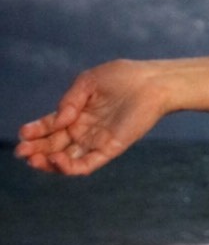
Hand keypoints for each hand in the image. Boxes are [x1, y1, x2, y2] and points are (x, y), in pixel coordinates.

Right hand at [15, 60, 168, 175]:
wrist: (152, 82)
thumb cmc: (123, 77)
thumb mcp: (87, 83)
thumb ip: (68, 102)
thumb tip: (57, 121)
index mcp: (77, 113)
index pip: (51, 127)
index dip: (35, 131)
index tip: (22, 132)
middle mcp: (85, 130)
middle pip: (54, 146)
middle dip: (36, 150)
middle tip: (21, 152)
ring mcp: (96, 141)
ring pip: (67, 160)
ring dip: (48, 163)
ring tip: (34, 158)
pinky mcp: (109, 149)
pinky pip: (86, 165)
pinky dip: (69, 166)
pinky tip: (56, 159)